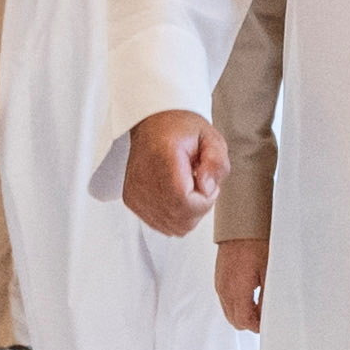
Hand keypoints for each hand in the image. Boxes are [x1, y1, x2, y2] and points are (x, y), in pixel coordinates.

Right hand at [121, 109, 225, 237]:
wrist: (153, 123)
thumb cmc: (179, 129)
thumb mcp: (211, 138)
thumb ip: (217, 163)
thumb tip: (208, 188)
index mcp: (164, 157)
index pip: (185, 201)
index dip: (204, 200)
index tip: (207, 183)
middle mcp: (145, 177)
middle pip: (180, 218)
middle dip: (198, 207)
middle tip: (200, 183)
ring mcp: (136, 192)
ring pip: (172, 226)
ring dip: (187, 213)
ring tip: (187, 188)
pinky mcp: (132, 200)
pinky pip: (160, 224)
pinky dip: (173, 215)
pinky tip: (175, 195)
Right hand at [214, 237, 268, 334]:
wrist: (240, 225)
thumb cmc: (256, 243)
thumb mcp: (268, 272)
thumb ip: (266, 298)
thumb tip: (265, 315)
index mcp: (236, 289)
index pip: (244, 321)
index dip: (257, 326)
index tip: (268, 322)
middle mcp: (224, 289)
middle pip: (235, 320)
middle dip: (250, 322)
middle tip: (265, 315)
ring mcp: (219, 284)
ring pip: (229, 312)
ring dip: (242, 314)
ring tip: (259, 305)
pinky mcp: (219, 279)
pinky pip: (225, 301)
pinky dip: (236, 305)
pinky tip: (249, 295)